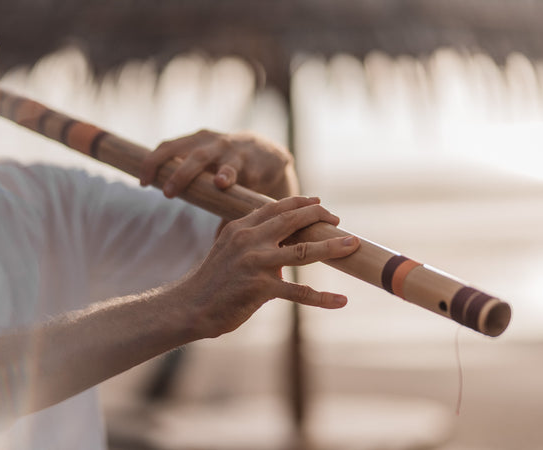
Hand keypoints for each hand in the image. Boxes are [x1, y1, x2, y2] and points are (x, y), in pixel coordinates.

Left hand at [139, 129, 297, 199]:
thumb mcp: (204, 162)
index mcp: (195, 141)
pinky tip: (224, 184)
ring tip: (214, 184)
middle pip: (190, 154)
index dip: (153, 162)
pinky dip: (230, 176)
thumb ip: (185, 175)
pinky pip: (241, 171)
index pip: (168, 147)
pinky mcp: (252, 164)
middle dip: (178, 173)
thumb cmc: (225, 163)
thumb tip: (158, 191)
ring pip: (214, 161)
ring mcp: (232, 152)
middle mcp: (212, 143)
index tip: (143, 182)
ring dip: (208, 173)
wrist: (268, 154)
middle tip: (167, 193)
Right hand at [174, 196, 358, 338]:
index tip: (319, 204)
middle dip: (319, 217)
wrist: (190, 306)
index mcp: (240, 227)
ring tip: (352, 244)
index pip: (276, 208)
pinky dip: (323, 298)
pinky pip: (299, 293)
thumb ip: (251, 242)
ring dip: (332, 247)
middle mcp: (249, 240)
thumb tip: (281, 251)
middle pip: (293, 221)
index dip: (301, 204)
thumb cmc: (211, 281)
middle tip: (338, 221)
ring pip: (303, 251)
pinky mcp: (260, 288)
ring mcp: (256, 263)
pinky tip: (341, 300)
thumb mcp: (227, 250)